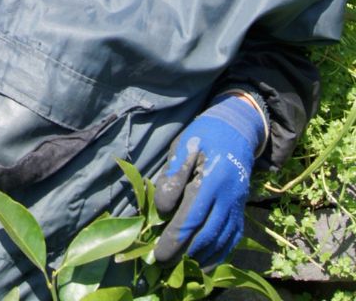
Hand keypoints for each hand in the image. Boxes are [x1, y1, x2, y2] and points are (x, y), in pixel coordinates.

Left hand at [154, 94, 266, 267]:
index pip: (191, 218)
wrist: (237, 130)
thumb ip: (173, 176)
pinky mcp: (240, 209)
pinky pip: (232, 237)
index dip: (174, 239)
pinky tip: (205, 262)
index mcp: (211, 180)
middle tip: (163, 265)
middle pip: (205, 235)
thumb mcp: (184, 146)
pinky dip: (219, 253)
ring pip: (220, 240)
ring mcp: (237, 205)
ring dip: (200, 257)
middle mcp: (227, 198)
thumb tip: (163, 209)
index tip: (158, 253)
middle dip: (183, 253)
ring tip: (180, 267)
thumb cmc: (203, 135)